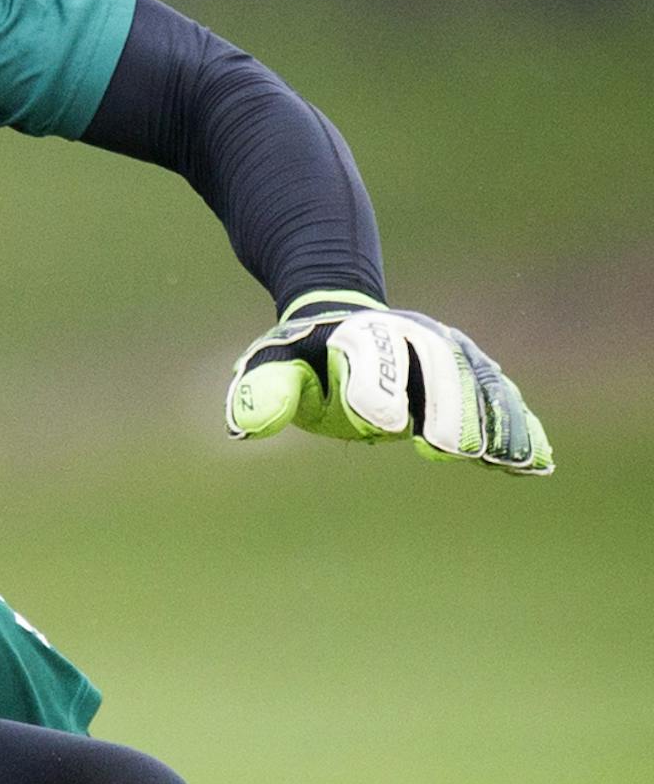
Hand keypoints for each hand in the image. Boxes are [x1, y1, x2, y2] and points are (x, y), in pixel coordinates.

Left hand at [226, 290, 552, 473]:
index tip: (390, 427)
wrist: (340, 320)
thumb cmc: (303, 357)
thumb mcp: (273, 368)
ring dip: (496, 421)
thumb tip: (248, 425)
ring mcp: (451, 351)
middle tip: (455, 451)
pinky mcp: (473, 373)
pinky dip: (519, 427)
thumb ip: (264, 392)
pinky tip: (536, 463)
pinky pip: (500, 398)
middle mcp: (414, 335)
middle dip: (450, 407)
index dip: (379, 389)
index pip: (372, 357)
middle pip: (439, 366)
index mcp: (358, 335)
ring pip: (480, 382)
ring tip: (509, 461)